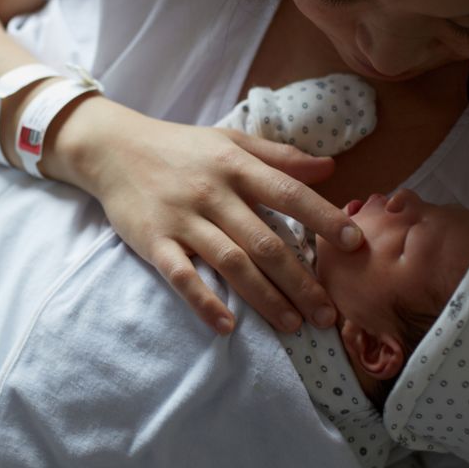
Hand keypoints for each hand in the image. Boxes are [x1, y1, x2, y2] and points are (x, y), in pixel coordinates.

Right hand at [49, 98, 363, 335]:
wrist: (114, 148)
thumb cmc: (181, 147)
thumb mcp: (230, 140)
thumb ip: (280, 156)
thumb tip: (330, 168)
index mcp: (236, 166)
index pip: (289, 194)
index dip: (323, 218)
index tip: (354, 244)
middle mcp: (213, 193)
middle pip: (265, 242)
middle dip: (301, 280)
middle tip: (328, 314)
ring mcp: (182, 219)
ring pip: (231, 263)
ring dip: (265, 298)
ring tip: (293, 325)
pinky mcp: (153, 241)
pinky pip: (181, 276)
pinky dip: (204, 301)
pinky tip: (227, 326)